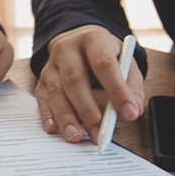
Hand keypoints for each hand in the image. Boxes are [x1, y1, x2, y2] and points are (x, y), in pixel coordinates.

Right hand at [34, 25, 143, 142]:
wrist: (77, 40)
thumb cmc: (104, 54)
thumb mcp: (124, 61)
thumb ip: (132, 86)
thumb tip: (133, 111)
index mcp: (93, 38)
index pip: (104, 64)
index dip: (117, 90)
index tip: (128, 114)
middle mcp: (67, 48)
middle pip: (75, 80)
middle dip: (87, 110)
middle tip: (98, 133)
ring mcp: (50, 64)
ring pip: (56, 92)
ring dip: (66, 117)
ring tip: (76, 136)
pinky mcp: (41, 79)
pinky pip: (42, 98)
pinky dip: (47, 115)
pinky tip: (54, 128)